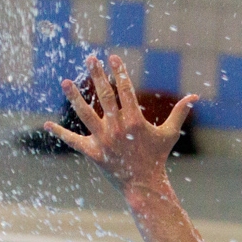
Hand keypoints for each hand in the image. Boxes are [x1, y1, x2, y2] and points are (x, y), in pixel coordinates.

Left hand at [46, 55, 196, 192]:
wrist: (143, 185)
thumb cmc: (157, 157)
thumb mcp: (170, 133)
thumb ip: (180, 112)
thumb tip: (195, 96)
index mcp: (134, 120)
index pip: (125, 90)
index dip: (119, 72)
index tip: (112, 57)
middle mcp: (117, 128)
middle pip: (104, 95)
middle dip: (97, 74)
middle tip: (90, 58)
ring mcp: (103, 140)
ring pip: (85, 114)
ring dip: (74, 97)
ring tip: (65, 81)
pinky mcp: (92, 153)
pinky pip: (73, 141)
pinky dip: (60, 133)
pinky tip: (46, 124)